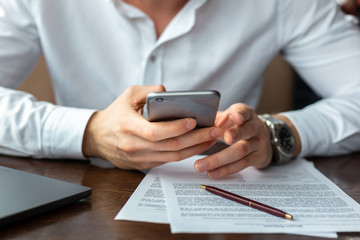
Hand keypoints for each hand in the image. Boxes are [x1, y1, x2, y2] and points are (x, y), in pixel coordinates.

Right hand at [82, 85, 220, 169]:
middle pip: (170, 146)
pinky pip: (169, 160)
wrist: (98, 137)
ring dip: (195, 148)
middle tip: (214, 130)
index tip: (194, 121)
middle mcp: (134, 145)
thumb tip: (172, 94)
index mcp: (128, 126)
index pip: (155, 132)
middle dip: (195, 139)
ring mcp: (139, 158)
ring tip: (212, 138)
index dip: (176, 128)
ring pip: (173, 156)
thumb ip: (150, 91)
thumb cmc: (116, 113)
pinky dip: (186, 153)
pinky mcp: (144, 164)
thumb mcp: (128, 95)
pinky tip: (198, 145)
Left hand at [194, 103, 272, 177]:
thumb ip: (215, 119)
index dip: (240, 114)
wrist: (261, 138)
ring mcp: (258, 143)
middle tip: (225, 138)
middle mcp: (255, 127)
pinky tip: (212, 172)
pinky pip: (240, 165)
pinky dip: (225, 170)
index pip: (244, 111)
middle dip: (235, 134)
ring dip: (219, 160)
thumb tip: (194, 123)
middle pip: (246, 131)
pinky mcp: (257, 158)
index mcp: (246, 114)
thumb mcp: (229, 118)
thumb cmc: (237, 126)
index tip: (235, 117)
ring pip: (240, 151)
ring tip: (200, 165)